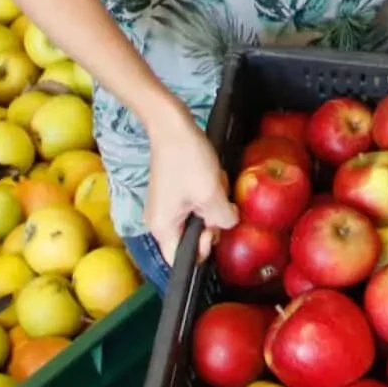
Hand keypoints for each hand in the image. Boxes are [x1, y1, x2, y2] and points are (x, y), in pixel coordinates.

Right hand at [146, 117, 237, 263]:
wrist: (172, 126)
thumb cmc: (187, 159)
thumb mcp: (211, 193)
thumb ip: (223, 219)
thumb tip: (228, 224)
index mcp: (163, 228)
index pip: (182, 260)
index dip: (203, 250)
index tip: (214, 228)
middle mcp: (159, 222)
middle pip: (191, 239)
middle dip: (210, 222)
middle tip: (216, 200)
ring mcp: (165, 207)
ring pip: (196, 220)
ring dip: (210, 205)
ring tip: (213, 184)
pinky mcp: (172, 193)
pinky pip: (194, 205)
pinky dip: (205, 195)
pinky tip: (210, 178)